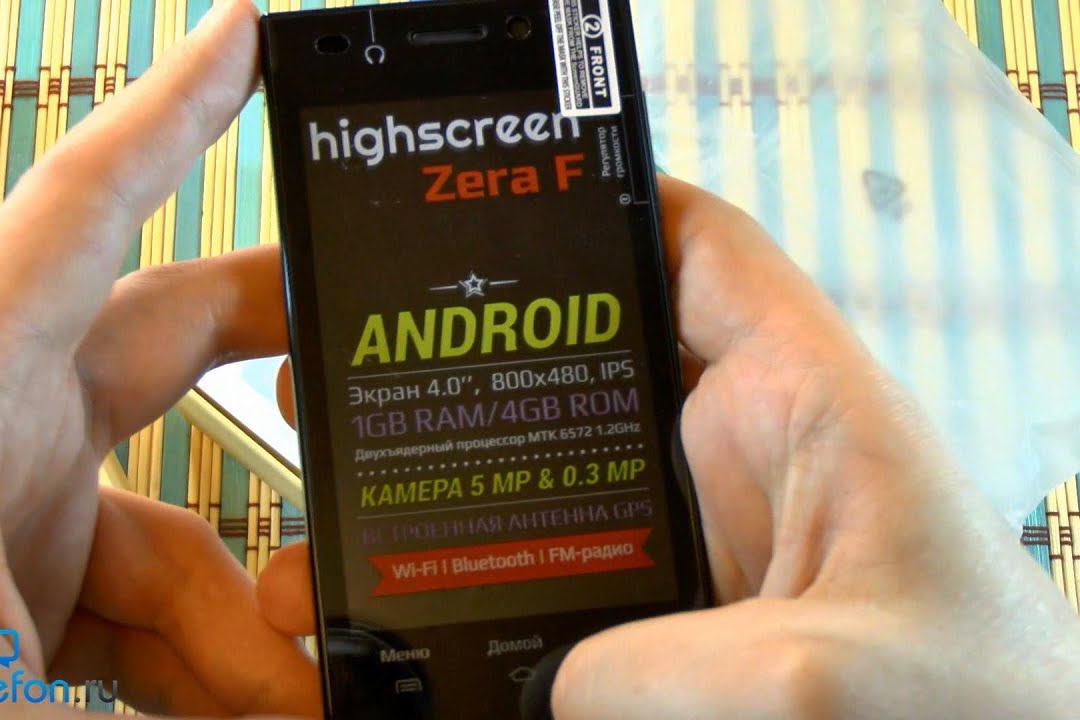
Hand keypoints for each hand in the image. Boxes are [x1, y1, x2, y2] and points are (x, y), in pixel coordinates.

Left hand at [0, 1, 317, 716]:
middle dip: (273, 340)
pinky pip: (131, 583)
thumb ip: (202, 696)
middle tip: (361, 343)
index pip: (69, 221)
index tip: (246, 41)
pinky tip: (247, 698)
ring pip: (165, 513)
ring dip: (246, 600)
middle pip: (150, 342)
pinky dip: (198, 641)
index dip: (171, 117)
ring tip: (300, 687)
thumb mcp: (3, 717)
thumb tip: (338, 719)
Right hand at [257, 177, 1079, 718]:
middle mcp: (743, 458)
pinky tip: (414, 599)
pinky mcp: (679, 616)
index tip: (483, 202)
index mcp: (805, 407)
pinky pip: (558, 568)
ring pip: (559, 475)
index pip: (697, 251)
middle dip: (479, 356)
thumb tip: (549, 688)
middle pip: (589, 361)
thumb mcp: (823, 684)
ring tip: (355, 494)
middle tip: (362, 358)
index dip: (597, 204)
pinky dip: (485, 574)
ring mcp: (703, 539)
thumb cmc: (989, 715)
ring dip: (464, 480)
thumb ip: (674, 671)